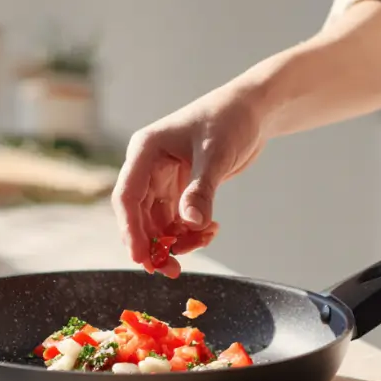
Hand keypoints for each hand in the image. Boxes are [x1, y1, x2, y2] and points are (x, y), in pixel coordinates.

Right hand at [111, 82, 265, 277]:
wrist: (254, 110)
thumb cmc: (230, 119)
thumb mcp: (216, 155)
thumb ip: (201, 190)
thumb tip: (191, 225)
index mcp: (145, 151)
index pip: (127, 196)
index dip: (130, 230)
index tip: (141, 258)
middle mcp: (148, 166)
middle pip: (139, 216)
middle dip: (155, 244)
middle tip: (172, 270)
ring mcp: (164, 178)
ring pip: (158, 222)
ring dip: (176, 240)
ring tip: (205, 240)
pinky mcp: (181, 187)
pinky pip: (176, 220)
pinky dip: (190, 232)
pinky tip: (211, 230)